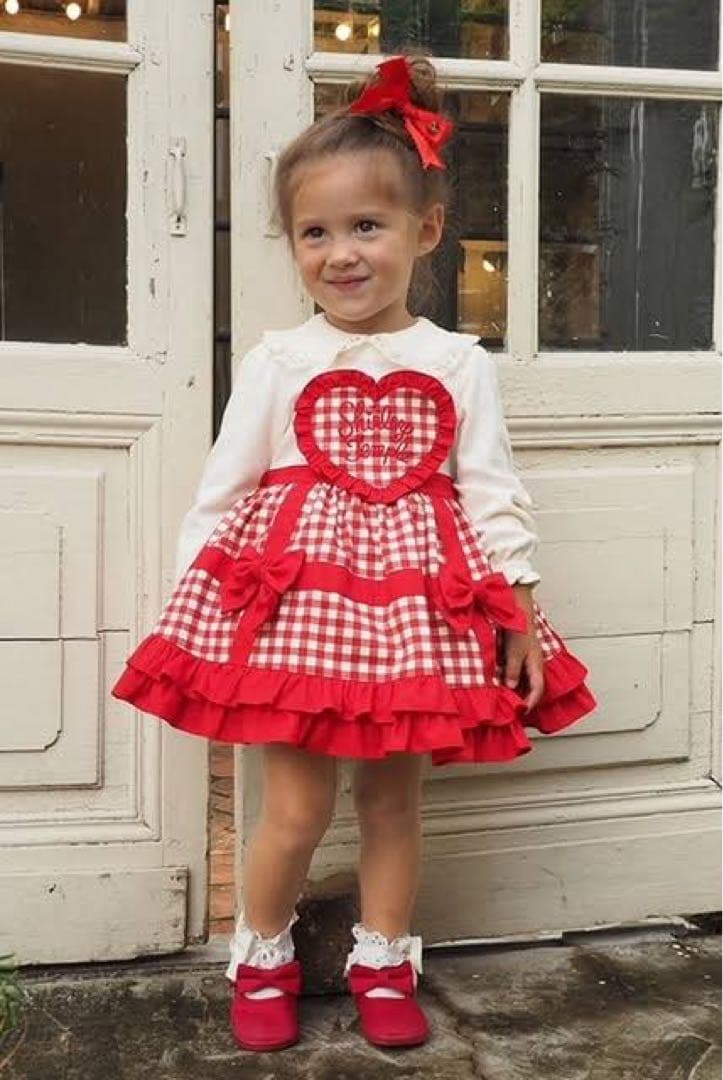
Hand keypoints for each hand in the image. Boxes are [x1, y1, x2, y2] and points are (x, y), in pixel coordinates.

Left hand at [502, 584, 544, 712]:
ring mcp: (526, 659)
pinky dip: (509, 678)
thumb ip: (513, 670)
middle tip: (512, 710)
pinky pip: (514, 671)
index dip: (531, 702)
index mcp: (536, 664)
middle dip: (522, 699)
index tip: (522, 711)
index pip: (537, 689)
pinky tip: (499, 681)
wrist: (516, 610)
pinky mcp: (517, 654)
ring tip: (504, 699)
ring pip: (522, 679)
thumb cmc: (519, 629)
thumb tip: (512, 687)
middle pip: (530, 687)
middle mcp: (533, 664)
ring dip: (514, 689)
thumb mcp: (514, 651)